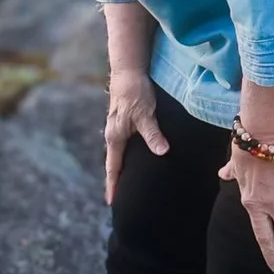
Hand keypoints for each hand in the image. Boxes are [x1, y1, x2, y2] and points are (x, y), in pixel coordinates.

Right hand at [103, 70, 169, 204]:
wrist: (128, 71)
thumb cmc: (135, 92)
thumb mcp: (146, 114)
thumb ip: (153, 134)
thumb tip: (162, 152)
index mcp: (115, 136)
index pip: (113, 167)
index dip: (113, 185)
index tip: (111, 202)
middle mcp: (114, 134)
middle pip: (114, 163)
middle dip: (116, 180)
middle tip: (119, 198)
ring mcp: (118, 127)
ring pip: (119, 153)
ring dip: (121, 167)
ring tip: (127, 182)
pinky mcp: (124, 121)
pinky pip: (124, 144)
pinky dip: (127, 155)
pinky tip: (136, 157)